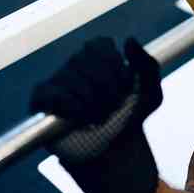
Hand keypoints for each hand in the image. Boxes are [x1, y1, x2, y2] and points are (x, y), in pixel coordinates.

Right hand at [31, 37, 162, 192]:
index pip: (100, 45)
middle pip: (86, 59)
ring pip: (71, 77)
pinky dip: (71, 105)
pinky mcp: (42, 100)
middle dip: (106, 87)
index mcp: (98, 55)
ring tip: (99, 117)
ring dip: (91, 101)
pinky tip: (82, 117)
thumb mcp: (151, 93)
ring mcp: (57, 81)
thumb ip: (147, 64)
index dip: (115, 67)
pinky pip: (51, 92)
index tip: (126, 87)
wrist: (115, 152)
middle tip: (114, 107)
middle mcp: (76, 63)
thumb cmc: (130, 118)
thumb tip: (129, 40)